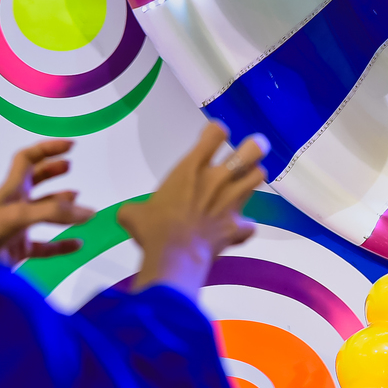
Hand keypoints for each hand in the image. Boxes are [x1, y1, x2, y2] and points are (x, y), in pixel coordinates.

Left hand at [0, 140, 94, 266]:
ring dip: (61, 206)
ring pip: (43, 213)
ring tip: (77, 201)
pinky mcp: (18, 249)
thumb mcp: (18, 215)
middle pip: (35, 180)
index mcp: (11, 189)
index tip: (70, 146)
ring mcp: (17, 227)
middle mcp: (15, 204)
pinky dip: (62, 245)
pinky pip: (46, 246)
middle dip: (53, 171)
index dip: (48, 149)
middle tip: (69, 165)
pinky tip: (75, 243)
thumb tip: (86, 212)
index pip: (29, 159)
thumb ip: (53, 212)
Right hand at [117, 122, 268, 299]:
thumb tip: (128, 214)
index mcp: (191, 168)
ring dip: (254, 178)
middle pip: (251, 150)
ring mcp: (232, 201)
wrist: (174, 255)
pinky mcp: (238, 225)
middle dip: (255, 147)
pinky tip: (235, 230)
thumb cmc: (153, 228)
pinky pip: (249, 225)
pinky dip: (244, 227)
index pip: (215, 133)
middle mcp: (217, 179)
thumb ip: (134, 208)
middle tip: (252, 150)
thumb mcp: (133, 213)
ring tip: (247, 182)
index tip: (213, 138)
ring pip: (259, 177)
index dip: (217, 132)